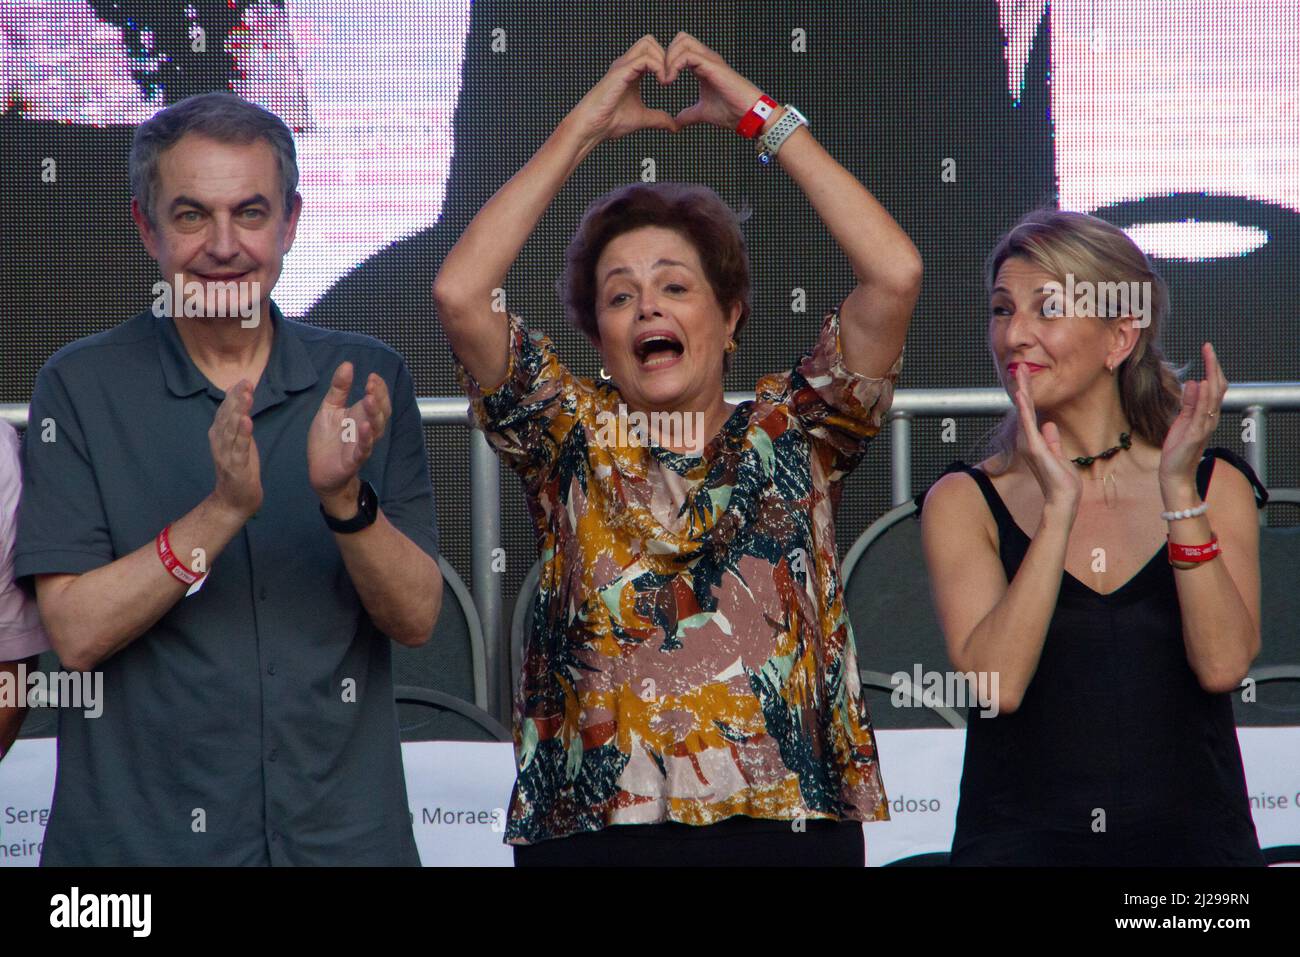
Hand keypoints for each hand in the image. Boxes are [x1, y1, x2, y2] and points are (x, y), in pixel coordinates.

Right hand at [209, 380, 261, 520]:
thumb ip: (236, 417)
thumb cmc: (239, 466)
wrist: (235, 499)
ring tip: (246, 397)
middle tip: (245, 383)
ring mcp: (226, 454)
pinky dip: (242, 435)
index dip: (234, 395)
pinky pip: (239, 448)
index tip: (243, 379)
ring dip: (238, 412)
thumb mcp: (238, 438)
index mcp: (220, 433)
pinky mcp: (235, 466)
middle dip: (236, 399)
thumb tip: (237, 393)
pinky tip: (247, 422)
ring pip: (231, 430)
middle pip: (226, 417)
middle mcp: (219, 441)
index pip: (225, 410)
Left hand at [308, 363, 390, 502]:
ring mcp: (362, 444)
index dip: (378, 388)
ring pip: (375, 429)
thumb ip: (339, 389)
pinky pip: (364, 449)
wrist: (320, 471)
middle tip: (372, 384)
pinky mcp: (354, 460)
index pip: (378, 399)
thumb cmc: (328, 439)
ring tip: (370, 400)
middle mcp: (366, 429)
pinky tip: (365, 427)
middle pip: (380, 412)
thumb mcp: (330, 409)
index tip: (373, 376)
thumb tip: (347, 364)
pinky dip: (366, 439)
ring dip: (374, 415)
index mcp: (361, 415)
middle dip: (379, 398)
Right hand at [566, 34, 679, 145]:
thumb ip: (658, 119)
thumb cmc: (610, 122)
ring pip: (648, 43)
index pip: (651, 52)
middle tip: (670, 78)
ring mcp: (622, 66)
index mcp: (631, 71)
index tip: (671, 82)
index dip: (665, 62)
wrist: (592, 127)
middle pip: (650, 41)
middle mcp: (626, 64)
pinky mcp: (621, 72)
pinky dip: (659, 68)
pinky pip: (645, 58)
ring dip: (663, 60)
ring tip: (667, 80)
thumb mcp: (642, 118)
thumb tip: (674, 127)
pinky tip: (662, 83)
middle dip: (666, 56)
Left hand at [664, 32, 764, 130]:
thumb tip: (676, 123)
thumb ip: (689, 115)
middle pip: (680, 38)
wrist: (749, 115)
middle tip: (662, 76)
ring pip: (682, 41)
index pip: (681, 49)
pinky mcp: (712, 65)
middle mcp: (706, 59)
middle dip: (665, 55)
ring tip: (666, 79)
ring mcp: (710, 60)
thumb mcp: (703, 113)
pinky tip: (670, 81)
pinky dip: (674, 65)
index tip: (662, 81)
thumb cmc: (733, 112)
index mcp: (703, 66)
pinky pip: (687, 55)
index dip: (667, 61)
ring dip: (668, 59)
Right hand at [1013, 363, 1081, 520]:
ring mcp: (1029, 443)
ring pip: (1024, 411)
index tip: (1027, 377)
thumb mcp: (1059, 455)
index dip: (1028, 394)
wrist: (1063, 497)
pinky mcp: (1034, 447)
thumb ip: (1052, 440)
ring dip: (1022, 391)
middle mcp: (1027, 440)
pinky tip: (1022, 394)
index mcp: (1034, 441)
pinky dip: (1024, 408)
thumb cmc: (1061, 481)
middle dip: (1023, 386)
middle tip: (1020, 366)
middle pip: (1024, 408)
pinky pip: (1027, 423)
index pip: (1030, 412)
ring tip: (1019, 373)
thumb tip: (1049, 425)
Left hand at [1159, 342, 1225, 499]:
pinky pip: (1201, 413)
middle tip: (1209, 348)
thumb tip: (1193, 382)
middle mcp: (1209, 418)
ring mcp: (1204, 426)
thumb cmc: (1179, 448)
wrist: (1175, 473)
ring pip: (1213, 398)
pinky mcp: (1194, 434)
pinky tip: (1201, 384)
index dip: (1212, 368)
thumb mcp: (1182, 420)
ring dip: (1211, 377)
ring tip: (1208, 359)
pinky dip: (1202, 398)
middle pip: (1218, 388)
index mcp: (1206, 414)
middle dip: (1214, 366)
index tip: (1207, 350)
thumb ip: (1188, 402)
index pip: (1214, 387)